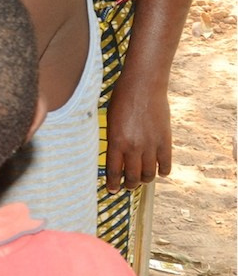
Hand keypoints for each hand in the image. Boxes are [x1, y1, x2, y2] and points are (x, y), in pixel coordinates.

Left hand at [105, 70, 172, 190]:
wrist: (143, 85)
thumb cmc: (121, 98)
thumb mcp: (110, 119)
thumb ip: (113, 138)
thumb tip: (114, 155)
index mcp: (116, 141)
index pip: (114, 170)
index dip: (113, 183)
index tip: (112, 190)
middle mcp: (133, 147)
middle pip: (132, 176)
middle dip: (129, 185)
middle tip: (127, 187)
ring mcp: (151, 145)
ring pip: (148, 174)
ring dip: (144, 180)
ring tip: (141, 180)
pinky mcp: (165, 141)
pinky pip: (165, 164)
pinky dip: (162, 171)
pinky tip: (159, 172)